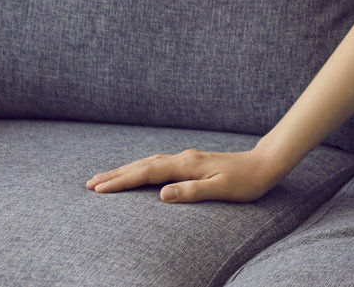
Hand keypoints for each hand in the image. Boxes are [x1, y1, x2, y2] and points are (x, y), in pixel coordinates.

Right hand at [85, 147, 283, 202]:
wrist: (266, 164)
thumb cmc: (246, 182)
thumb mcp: (221, 190)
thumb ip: (192, 192)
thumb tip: (161, 194)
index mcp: (187, 166)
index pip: (147, 173)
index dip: (121, 182)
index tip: (97, 189)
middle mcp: (184, 159)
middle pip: (142, 164)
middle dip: (115, 174)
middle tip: (88, 184)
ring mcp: (187, 158)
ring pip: (149, 161)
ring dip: (126, 169)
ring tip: (105, 178)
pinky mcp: (192, 161)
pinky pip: (158, 163)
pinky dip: (141, 167)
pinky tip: (138, 171)